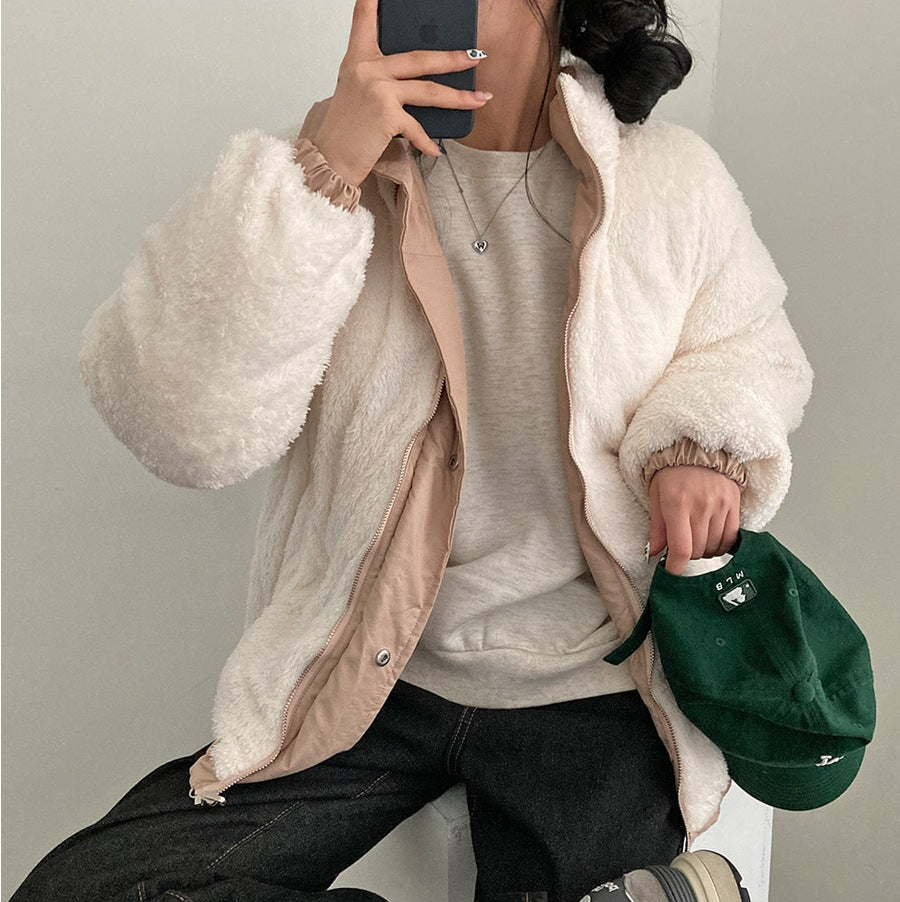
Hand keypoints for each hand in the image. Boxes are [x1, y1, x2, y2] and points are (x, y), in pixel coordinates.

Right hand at [310, 0, 491, 188]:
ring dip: (459, 96)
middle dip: (452, 58)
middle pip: (419, 57)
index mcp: (358, 58)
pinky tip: (436, 151)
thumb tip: (420, 78)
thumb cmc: (346, 128)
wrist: (331, 157)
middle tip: (475, 56)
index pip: (364, 17)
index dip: (372, 0)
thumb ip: (382, 77)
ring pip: (428, 90)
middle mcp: (368, 69)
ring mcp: (378, 90)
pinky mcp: (386, 115)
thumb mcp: (358, 91)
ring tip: (479, 98)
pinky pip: (417, 127)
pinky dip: (428, 143)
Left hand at [647, 465, 740, 574]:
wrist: (696, 447)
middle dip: (687, 555)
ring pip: (714, 546)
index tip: (673, 572)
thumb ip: (657, 527)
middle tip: (680, 546)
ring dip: (704, 550)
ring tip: (695, 538)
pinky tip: (711, 537)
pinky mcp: (734, 505)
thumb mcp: (656, 495)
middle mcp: (700, 506)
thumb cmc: (672, 471)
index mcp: (676, 504)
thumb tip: (655, 552)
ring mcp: (720, 506)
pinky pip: (730, 537)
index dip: (677, 567)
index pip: (681, 548)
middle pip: (698, 550)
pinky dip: (720, 544)